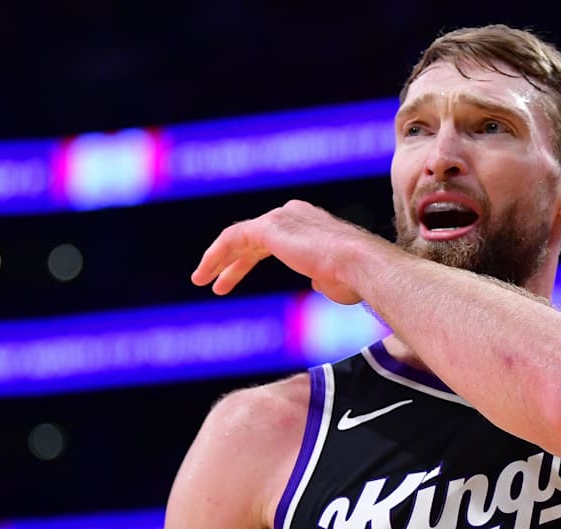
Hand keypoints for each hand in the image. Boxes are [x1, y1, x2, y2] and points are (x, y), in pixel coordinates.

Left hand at [191, 200, 372, 303]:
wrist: (359, 264)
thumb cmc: (354, 277)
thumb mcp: (336, 278)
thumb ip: (322, 276)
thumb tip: (317, 280)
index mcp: (310, 224)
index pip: (272, 239)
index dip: (252, 259)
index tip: (240, 279)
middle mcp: (293, 213)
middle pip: (253, 238)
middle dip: (233, 261)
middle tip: (217, 283)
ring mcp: (281, 217)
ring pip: (239, 237)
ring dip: (218, 260)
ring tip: (201, 280)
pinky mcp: (269, 226)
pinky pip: (233, 238)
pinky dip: (215, 255)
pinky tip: (205, 273)